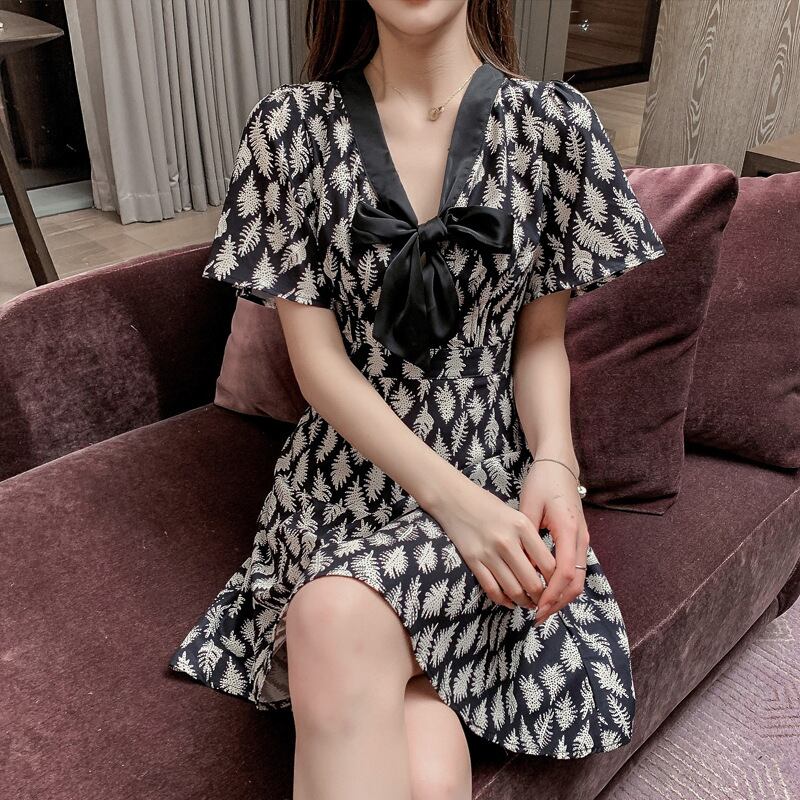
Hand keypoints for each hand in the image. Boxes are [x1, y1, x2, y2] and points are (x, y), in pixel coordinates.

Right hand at [429, 476, 556, 610]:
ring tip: (528, 603)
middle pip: (532, 582)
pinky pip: (492, 588)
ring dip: (523, 602)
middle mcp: (507, 541)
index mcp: (522, 526)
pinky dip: (503, 600)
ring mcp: (488, 552)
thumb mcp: (515, 516)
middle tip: (543, 601)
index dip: (555, 582)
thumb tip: (543, 570)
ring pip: (513, 589)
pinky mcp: (473, 560)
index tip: (555, 587)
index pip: (548, 564)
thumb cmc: (487, 505)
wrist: (454, 498)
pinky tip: (509, 601)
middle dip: (540, 597)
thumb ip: (529, 540)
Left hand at [518, 460, 589, 624]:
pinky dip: (561, 585)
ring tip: (538, 608)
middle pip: (576, 583)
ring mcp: (582, 541)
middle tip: (535, 616)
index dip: (551, 595)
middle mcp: (581, 539)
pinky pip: (574, 570)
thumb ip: (526, 537)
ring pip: (577, 579)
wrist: (559, 466)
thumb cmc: (542, 483)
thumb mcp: (529, 506)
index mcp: (570, 531)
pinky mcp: (577, 541)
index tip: (536, 608)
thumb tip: (520, 567)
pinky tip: (544, 591)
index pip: (565, 573)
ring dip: (560, 597)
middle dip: (557, 603)